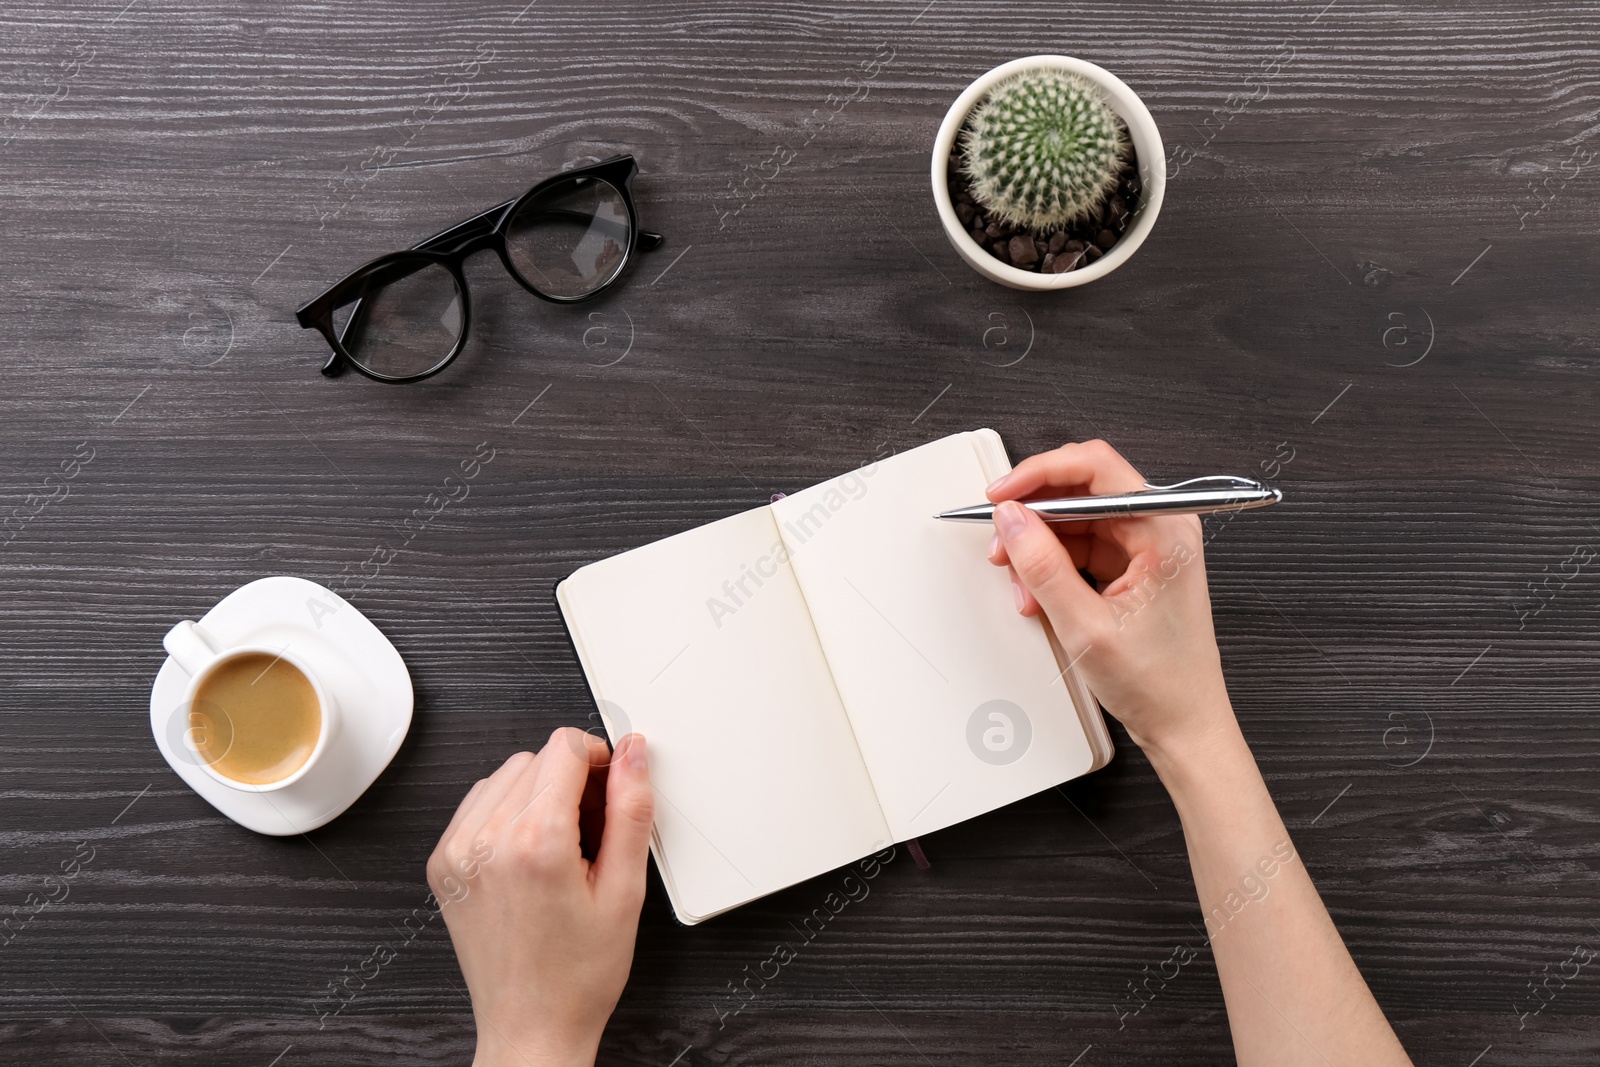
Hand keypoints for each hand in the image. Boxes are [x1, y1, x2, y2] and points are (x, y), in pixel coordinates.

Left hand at [428, 729, 653, 1066]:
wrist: (531, 1028)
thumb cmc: (578, 975)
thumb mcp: (626, 891)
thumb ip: (631, 811)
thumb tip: (633, 754)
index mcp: (537, 842)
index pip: (565, 747)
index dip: (599, 758)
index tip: (611, 785)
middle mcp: (488, 841)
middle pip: (536, 758)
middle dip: (571, 779)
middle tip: (593, 830)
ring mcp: (458, 852)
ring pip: (505, 775)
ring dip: (537, 792)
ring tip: (562, 845)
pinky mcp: (443, 864)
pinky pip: (477, 804)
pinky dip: (506, 811)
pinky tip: (530, 850)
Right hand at [985, 440, 1232, 757]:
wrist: (1184, 726)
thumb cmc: (1160, 683)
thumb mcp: (1086, 626)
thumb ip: (1043, 567)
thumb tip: (1011, 521)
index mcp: (1165, 530)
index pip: (1096, 467)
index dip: (1040, 474)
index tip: (1002, 495)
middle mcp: (1161, 528)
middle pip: (1082, 490)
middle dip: (1034, 516)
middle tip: (1002, 542)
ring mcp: (1148, 547)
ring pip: (1075, 520)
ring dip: (1039, 547)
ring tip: (1023, 586)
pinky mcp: (1134, 566)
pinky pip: (1082, 547)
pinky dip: (1053, 566)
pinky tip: (1039, 594)